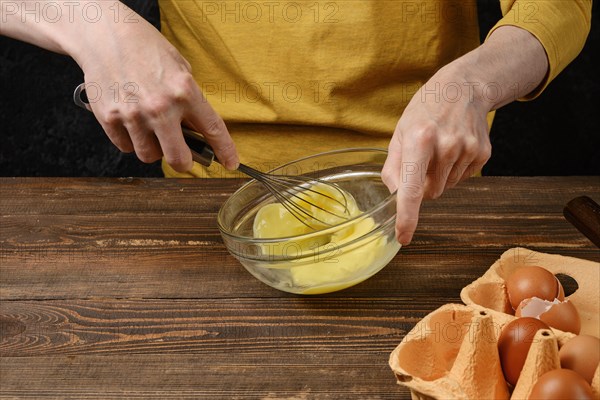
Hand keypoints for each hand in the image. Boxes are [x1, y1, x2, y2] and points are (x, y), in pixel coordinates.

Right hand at [1, 1, 238, 171]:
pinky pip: (126, 146)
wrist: (105, 34)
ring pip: (149, 156)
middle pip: (178, 159)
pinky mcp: (109, 118)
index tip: (230, 163)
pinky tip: (132, 121)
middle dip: (184, 163)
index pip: (212, 130)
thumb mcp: (180, 69)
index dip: (225, 151)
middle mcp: (161, 107)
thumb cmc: (146, 49)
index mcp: (185, 92)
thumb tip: (195, 131)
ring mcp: (133, 114)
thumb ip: (190, 101)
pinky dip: (131, 140)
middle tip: (182, 157)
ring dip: (154, 149)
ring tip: (151, 129)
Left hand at [382, 65, 491, 244]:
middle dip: (422, 184)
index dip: (407, 216)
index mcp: (419, 140)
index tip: (403, 237)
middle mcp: (446, 146)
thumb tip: (395, 195)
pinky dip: (454, 170)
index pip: (412, 189)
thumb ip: (393, 167)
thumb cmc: (425, 111)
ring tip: (440, 147)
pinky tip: (455, 147)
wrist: (463, 87)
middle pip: (429, 193)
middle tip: (423, 157)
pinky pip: (462, 178)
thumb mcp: (399, 132)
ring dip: (439, 176)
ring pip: (445, 187)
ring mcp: (468, 151)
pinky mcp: (483, 154)